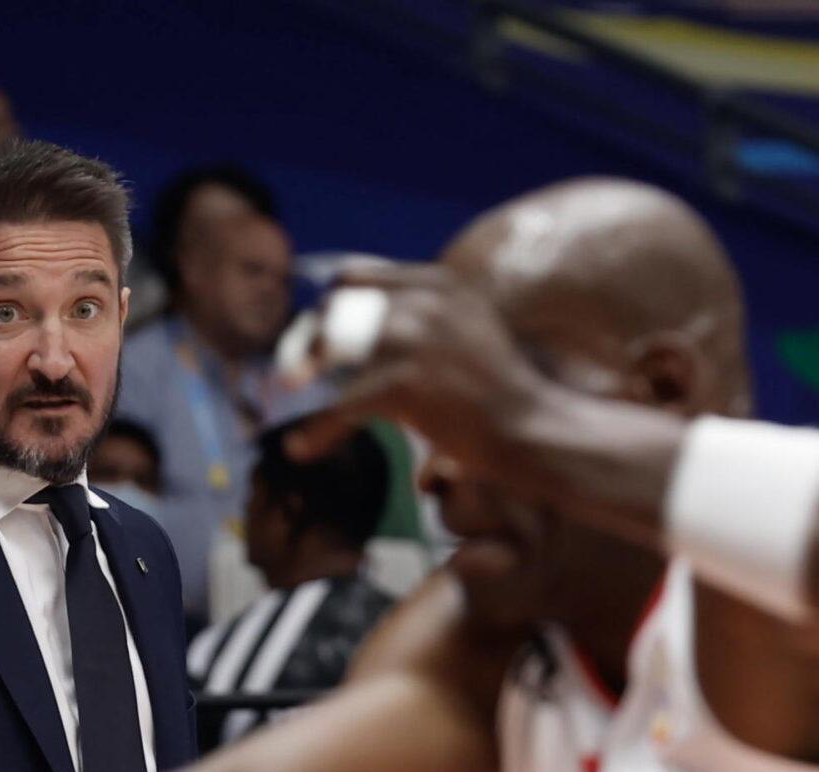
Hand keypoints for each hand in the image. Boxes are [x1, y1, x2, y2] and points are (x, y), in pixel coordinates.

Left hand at [281, 264, 552, 480]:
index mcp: (438, 283)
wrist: (531, 429)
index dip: (324, 307)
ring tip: (287, 400)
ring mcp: (416, 338)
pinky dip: (317, 431)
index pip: (354, 277)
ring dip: (300, 374)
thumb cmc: (493, 392)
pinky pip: (339, 404)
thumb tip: (357, 312)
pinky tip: (302, 448)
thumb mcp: (462, 330)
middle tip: (289, 374)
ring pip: (328, 350)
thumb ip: (420, 314)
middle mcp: (426, 300)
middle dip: (305, 342)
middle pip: (333, 309)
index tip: (310, 337)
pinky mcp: (405, 382)